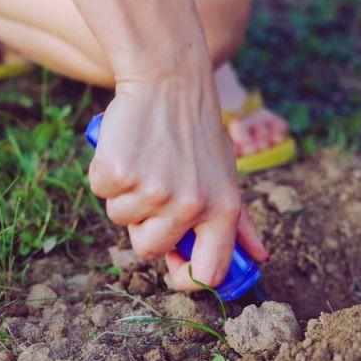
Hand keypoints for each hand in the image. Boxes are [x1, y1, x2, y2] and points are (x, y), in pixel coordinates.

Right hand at [87, 76, 267, 290]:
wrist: (170, 83)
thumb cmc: (198, 134)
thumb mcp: (227, 176)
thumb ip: (240, 222)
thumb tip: (259, 258)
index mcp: (222, 210)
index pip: (207, 273)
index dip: (185, 277)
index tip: (174, 265)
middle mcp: (190, 205)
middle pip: (148, 248)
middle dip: (144, 224)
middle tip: (156, 185)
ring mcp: (154, 190)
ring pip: (120, 219)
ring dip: (126, 194)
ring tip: (145, 161)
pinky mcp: (121, 173)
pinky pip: (102, 192)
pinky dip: (107, 174)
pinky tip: (126, 149)